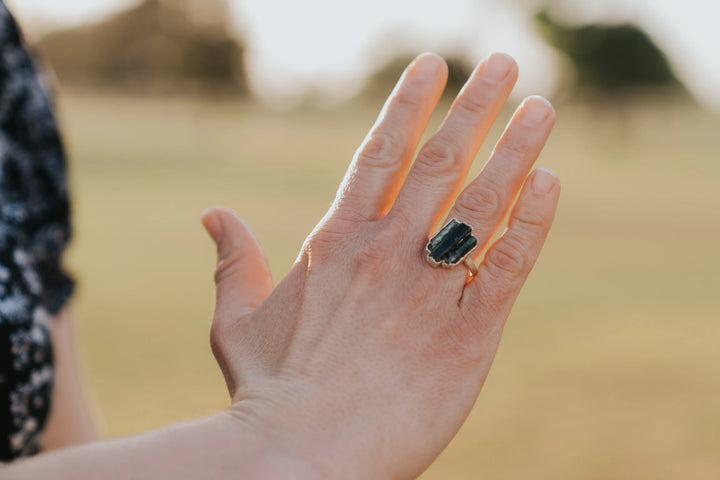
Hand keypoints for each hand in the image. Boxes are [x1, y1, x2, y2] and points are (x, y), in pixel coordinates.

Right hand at [202, 52, 558, 478]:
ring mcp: (429, 290)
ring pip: (482, 202)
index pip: (380, 153)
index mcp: (337, 242)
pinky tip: (551, 183)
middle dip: (476, 107)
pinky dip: (532, 223)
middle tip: (505, 64)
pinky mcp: (468, 336)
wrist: (301, 458)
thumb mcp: (237, 322)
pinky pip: (507, 265)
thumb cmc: (268, 394)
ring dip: (516, 149)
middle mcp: (387, 252)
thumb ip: (232, 263)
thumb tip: (213, 215)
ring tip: (541, 107)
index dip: (409, 104)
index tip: (434, 66)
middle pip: (440, 161)